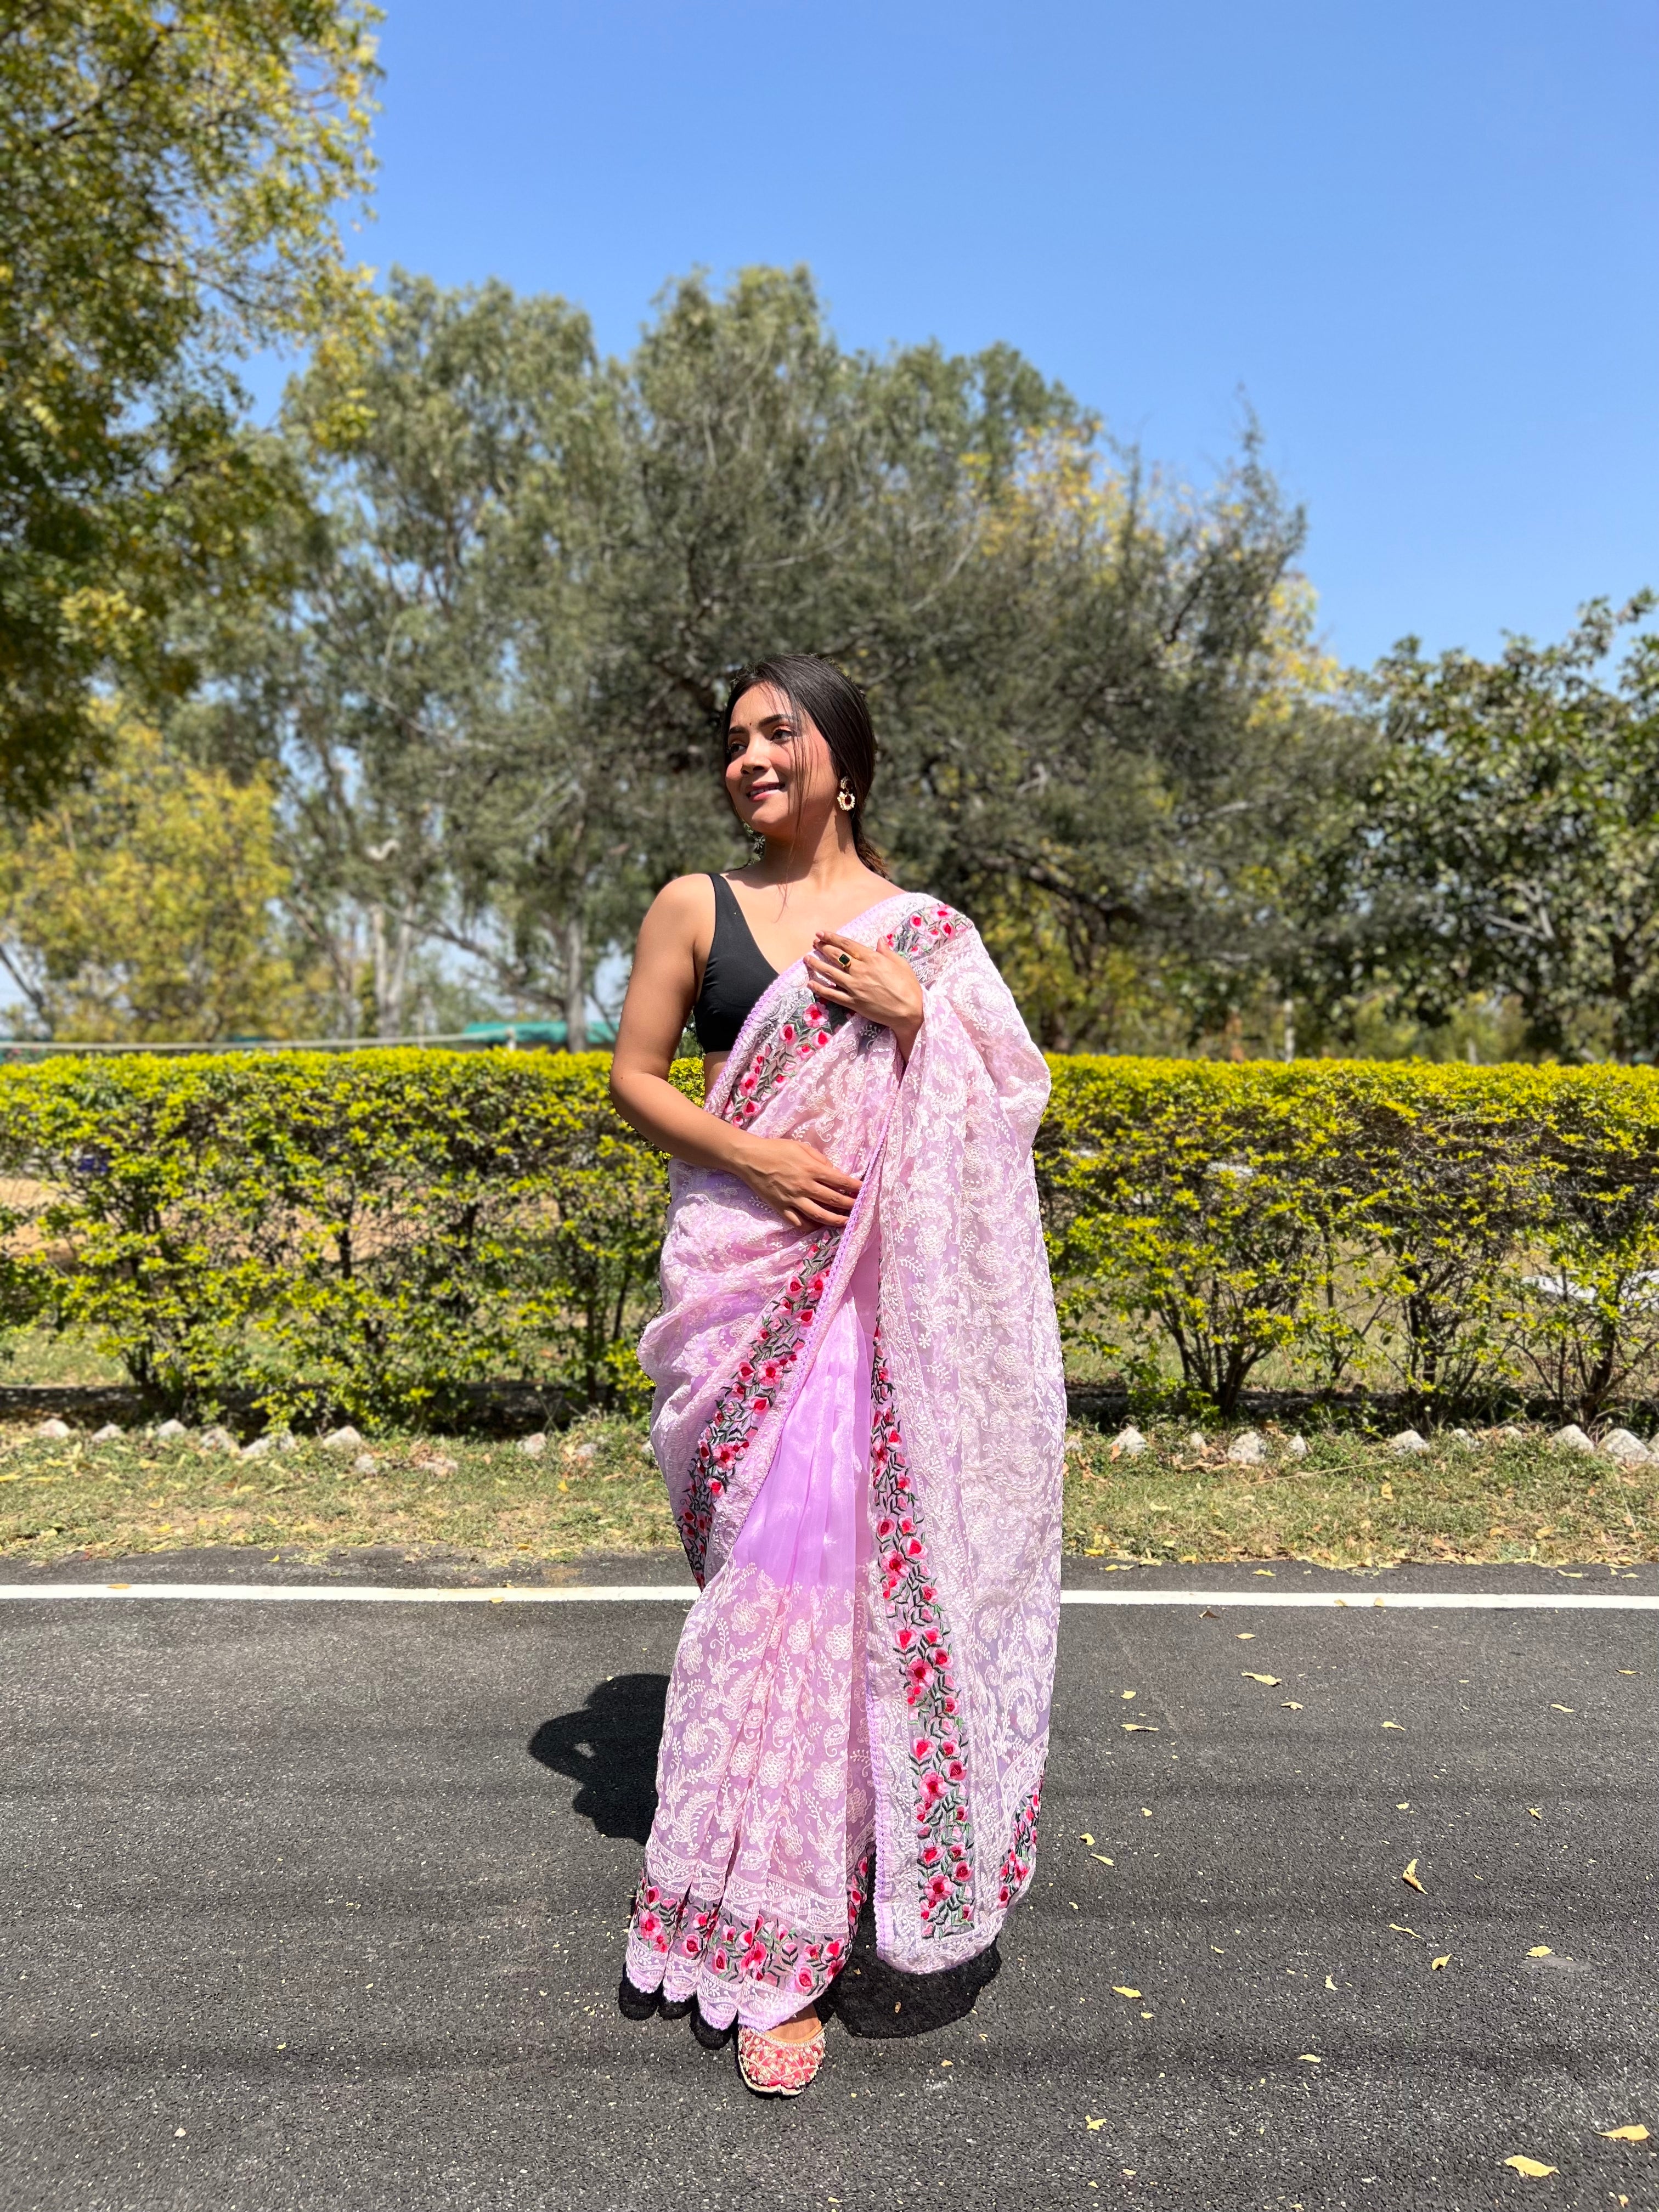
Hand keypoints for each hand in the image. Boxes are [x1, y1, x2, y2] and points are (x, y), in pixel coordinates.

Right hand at [735, 1135, 861, 1228]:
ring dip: (835, 1220)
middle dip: (850, 1205)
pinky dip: (810, 1226)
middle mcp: (805, 1186)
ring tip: (845, 1222)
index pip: (840, 1181)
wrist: (750, 1159)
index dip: (855, 1187)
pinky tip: (818, 1226)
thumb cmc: (776, 1149)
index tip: (865, 1190)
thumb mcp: (801, 1146)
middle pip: (834, 1200)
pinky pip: (798, 1222)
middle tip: (860, 1208)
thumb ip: (819, 1158)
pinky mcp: (782, 1208)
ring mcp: (793, 1200)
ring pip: (819, 1216)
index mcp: (811, 1169)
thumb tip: (832, 1170)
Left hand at [804, 932, 924, 1059]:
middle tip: (814, 943)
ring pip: (830, 973)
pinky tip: (811, 984)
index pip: (846, 945)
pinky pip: (832, 994)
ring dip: (817, 965)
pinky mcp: (853, 1002)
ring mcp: (854, 987)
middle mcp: (860, 971)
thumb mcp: (900, 963)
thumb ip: (886, 952)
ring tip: (807, 959)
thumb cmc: (908, 986)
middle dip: (823, 947)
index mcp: (872, 959)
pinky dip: (820, 988)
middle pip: (836, 956)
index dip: (832, 938)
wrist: (909, 1011)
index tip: (821, 933)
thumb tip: (879, 940)